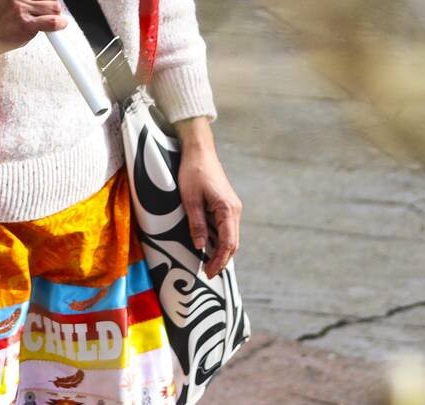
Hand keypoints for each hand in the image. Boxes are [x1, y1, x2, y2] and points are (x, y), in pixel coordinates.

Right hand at [0, 0, 65, 48]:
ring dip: (51, 13)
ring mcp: (20, 7)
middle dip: (49, 1)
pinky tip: (56, 23)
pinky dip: (59, 23)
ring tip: (38, 15)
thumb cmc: (7, 8)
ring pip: (54, 6)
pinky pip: (53, 21)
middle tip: (36, 6)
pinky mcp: (26, 24)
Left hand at [176, 126, 241, 279]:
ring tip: (208, 264)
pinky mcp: (226, 204)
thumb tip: (200, 247)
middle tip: (209, 274)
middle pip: (232, 243)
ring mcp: (232, 207)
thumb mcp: (190, 199)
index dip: (219, 261)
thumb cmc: (193, 172)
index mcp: (228, 210)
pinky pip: (226, 228)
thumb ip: (196, 223)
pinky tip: (209, 246)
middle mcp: (234, 210)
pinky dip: (219, 240)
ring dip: (221, 251)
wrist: (199, 150)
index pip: (228, 244)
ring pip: (230, 236)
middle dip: (222, 260)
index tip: (210, 273)